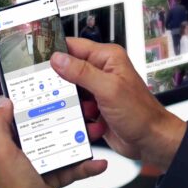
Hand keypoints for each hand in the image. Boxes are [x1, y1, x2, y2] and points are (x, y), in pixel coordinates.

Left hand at [0, 99, 108, 187]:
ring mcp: (37, 168)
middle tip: (76, 112)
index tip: (42, 95)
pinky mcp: (52, 180)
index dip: (24, 107)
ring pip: (60, 148)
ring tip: (92, 136)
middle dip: (60, 122)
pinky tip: (97, 163)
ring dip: (77, 143)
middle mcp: (19, 156)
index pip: (12, 120)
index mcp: (3, 147)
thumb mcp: (1, 153)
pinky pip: (72, 168)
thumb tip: (3, 104)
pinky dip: (85, 166)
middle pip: (41, 131)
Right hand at [50, 38, 186, 170]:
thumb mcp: (109, 89)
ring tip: (86, 111)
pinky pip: (75, 108)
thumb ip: (82, 72)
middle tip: (58, 93)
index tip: (37, 61)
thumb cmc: (141, 114)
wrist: (151, 140)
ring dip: (71, 103)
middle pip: (67, 70)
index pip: (73, 46)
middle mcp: (102, 71)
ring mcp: (97, 90)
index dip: (55, 53)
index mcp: (108, 58)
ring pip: (69, 92)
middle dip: (61, 84)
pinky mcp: (94, 108)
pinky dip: (77, 116)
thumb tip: (58, 59)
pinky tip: (90, 122)